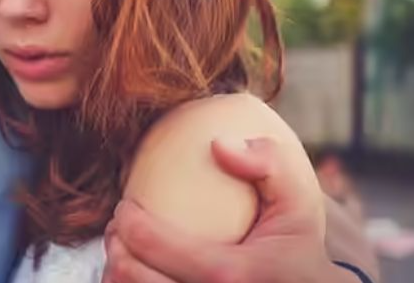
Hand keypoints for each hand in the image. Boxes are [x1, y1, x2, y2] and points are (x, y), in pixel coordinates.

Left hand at [102, 138, 363, 282]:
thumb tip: (217, 144)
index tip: (126, 204)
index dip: (125, 219)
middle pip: (130, 275)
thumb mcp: (299, 204)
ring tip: (123, 250)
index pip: (149, 242)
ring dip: (116, 271)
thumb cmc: (298, 250)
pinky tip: (137, 273)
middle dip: (114, 243)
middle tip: (119, 226)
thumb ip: (270, 164)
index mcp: (230, 273)